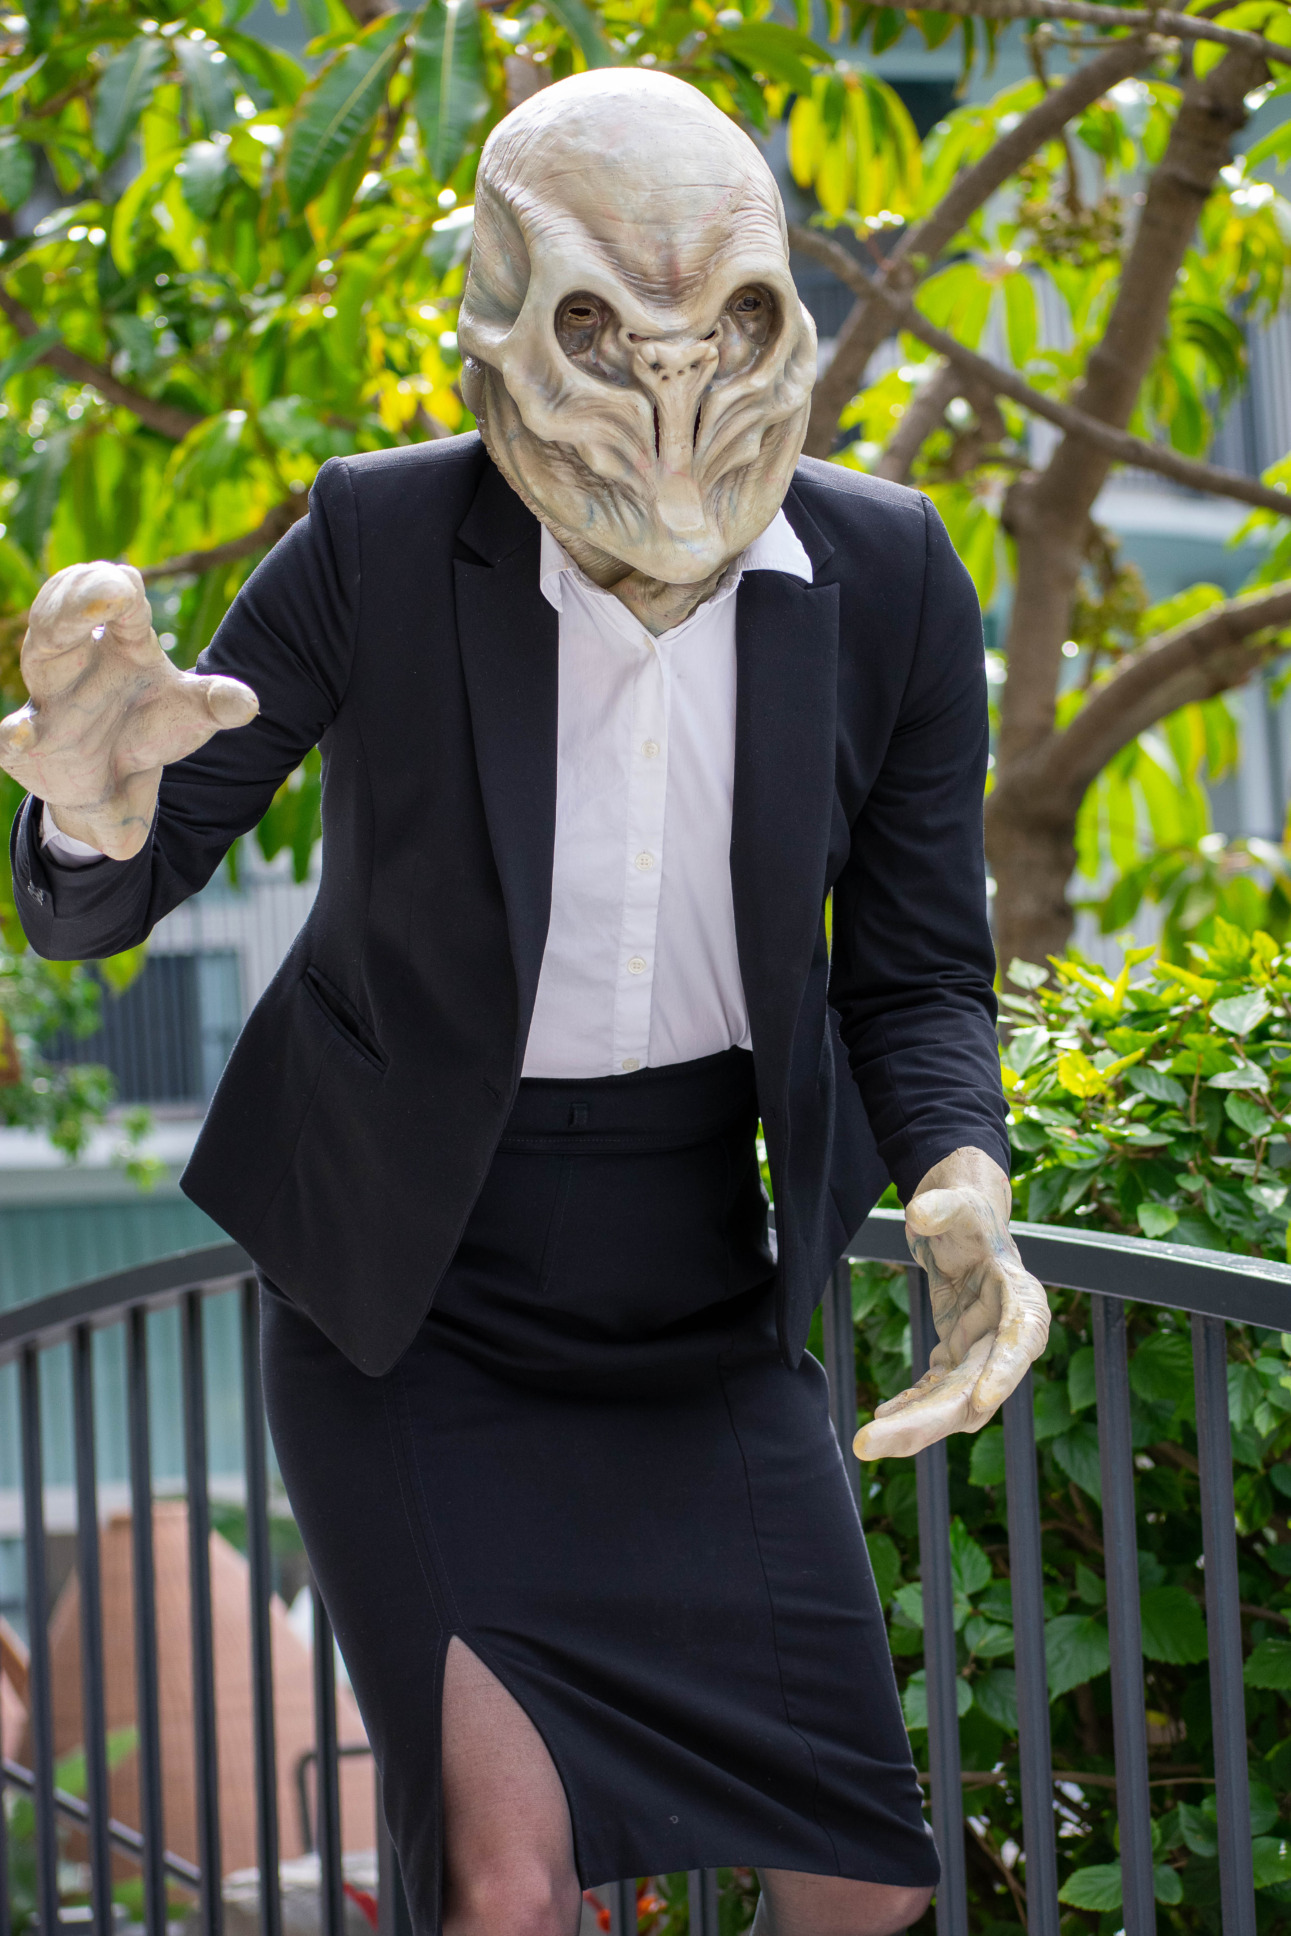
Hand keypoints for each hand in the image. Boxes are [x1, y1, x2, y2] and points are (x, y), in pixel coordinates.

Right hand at [0, 561, 257, 860]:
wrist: (119, 779)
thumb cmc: (153, 726)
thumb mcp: (192, 713)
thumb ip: (217, 702)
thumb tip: (247, 703)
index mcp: (122, 643)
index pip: (118, 601)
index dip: (119, 589)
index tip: (128, 584)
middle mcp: (79, 660)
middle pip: (66, 617)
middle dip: (79, 601)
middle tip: (105, 588)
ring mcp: (50, 699)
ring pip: (40, 658)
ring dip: (51, 640)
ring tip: (62, 629)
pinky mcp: (31, 743)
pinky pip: (12, 736)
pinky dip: (12, 736)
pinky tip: (18, 736)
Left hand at [853, 1147, 1049, 1460]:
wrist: (964, 1227)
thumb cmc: (967, 1213)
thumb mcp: (957, 1202)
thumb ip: (941, 1206)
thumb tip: (917, 1212)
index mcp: (1022, 1299)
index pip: (1019, 1341)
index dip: (1003, 1374)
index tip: (979, 1403)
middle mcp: (1007, 1338)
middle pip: (975, 1390)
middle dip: (929, 1421)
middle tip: (873, 1442)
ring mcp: (982, 1354)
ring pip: (952, 1403)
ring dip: (914, 1425)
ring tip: (867, 1442)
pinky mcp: (959, 1358)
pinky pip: (936, 1392)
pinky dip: (911, 1406)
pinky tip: (880, 1416)